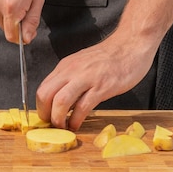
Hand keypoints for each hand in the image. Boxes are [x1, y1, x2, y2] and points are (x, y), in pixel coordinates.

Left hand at [36, 30, 159, 130]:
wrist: (131, 44)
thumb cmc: (109, 57)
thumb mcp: (82, 64)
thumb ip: (70, 80)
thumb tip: (61, 101)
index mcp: (65, 66)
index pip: (43, 88)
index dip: (40, 107)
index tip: (46, 117)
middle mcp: (72, 71)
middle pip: (45, 95)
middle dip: (45, 114)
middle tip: (52, 124)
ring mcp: (86, 78)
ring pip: (60, 101)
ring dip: (58, 119)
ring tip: (63, 127)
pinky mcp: (102, 87)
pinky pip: (82, 107)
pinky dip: (76, 120)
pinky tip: (77, 124)